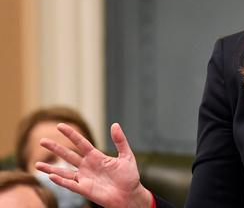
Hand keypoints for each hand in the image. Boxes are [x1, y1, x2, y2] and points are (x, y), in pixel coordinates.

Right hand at [35, 123, 152, 207]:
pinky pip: (70, 184)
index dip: (71, 134)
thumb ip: (120, 141)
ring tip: (36, 165)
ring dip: (50, 168)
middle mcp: (87, 166)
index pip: (81, 143)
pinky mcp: (85, 189)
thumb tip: (114, 124)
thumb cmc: (129, 176)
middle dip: (55, 148)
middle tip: (42, 141)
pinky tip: (51, 176)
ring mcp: (85, 178)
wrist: (130, 195)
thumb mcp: (126, 156)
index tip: (60, 125)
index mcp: (96, 156)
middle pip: (68, 155)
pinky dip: (60, 181)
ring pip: (64, 171)